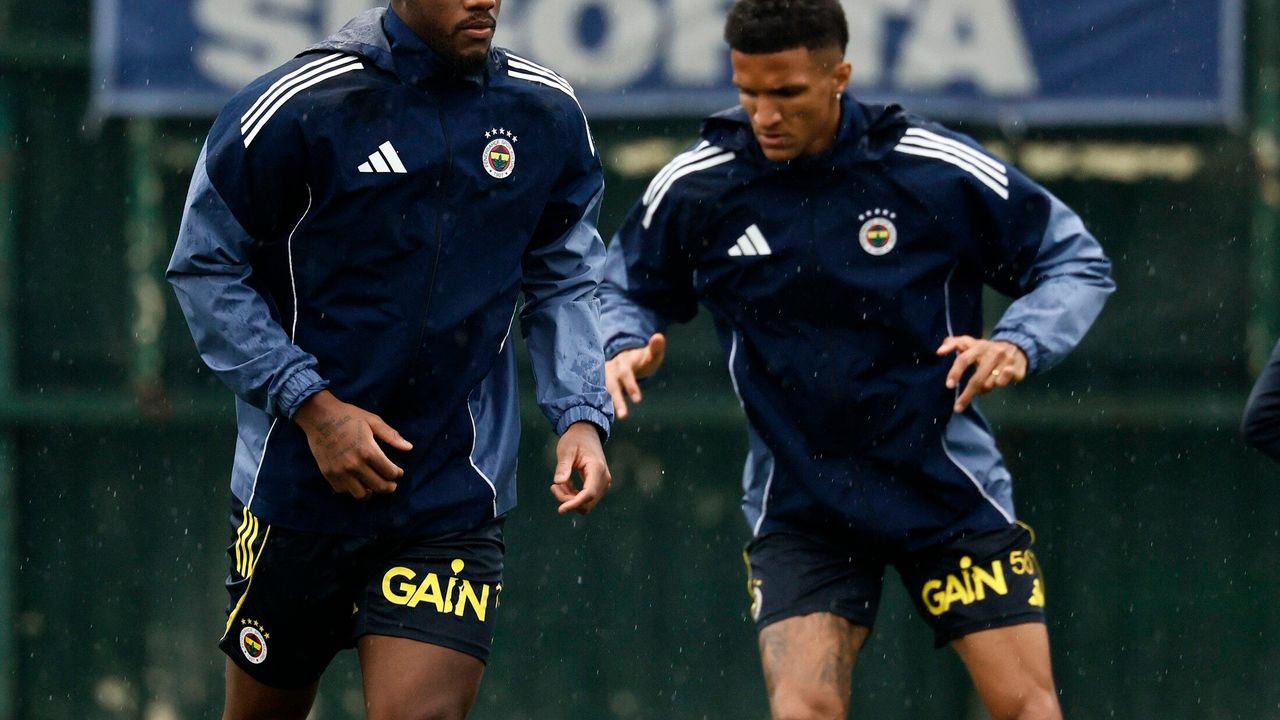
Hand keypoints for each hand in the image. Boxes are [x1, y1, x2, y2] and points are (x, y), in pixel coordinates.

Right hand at [293, 390, 412, 499]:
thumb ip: (391, 435)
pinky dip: (352, 489)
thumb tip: (409, 448)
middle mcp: (355, 465)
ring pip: (361, 494)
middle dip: (389, 487)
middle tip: (391, 485)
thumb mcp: (372, 421)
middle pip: (379, 486)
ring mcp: (340, 471)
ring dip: (371, 492)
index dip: (397, 474)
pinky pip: (343, 491)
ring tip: (374, 486)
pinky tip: (357, 482)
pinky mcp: (328, 474)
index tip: (398, 472)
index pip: (390, 472)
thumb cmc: (348, 416)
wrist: (319, 416)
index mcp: (368, 451)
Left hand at [549, 421, 611, 514]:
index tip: (560, 509)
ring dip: (570, 498)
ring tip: (558, 484)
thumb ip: (563, 466)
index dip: (574, 503)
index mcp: (597, 469)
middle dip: (568, 500)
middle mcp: (604, 479)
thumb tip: (558, 482)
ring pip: (586, 503)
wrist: (586, 434)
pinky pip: (586, 499)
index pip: (588, 493)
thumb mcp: (566, 450)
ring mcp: (603, 484)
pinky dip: (573, 496)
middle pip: (587, 502)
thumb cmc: (575, 440)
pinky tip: (565, 484)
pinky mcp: (599, 486)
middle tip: (554, 486)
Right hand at [605, 333, 666, 419]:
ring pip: (602, 392)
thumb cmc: (641, 359)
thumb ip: (655, 348)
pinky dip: (598, 405)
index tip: (638, 401)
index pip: (626, 373)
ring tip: (615, 420)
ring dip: (607, 405)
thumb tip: (658, 336)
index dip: (631, 386)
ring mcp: (603, 378)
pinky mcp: (598, 384)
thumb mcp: (649, 354)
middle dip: (617, 401)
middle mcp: (611, 369)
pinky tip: (599, 417)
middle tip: (624, 417)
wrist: (622, 358)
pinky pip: (596, 395)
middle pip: (612, 385)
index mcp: (624, 362)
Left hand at [936, 336, 1027, 412]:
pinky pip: (1002, 383)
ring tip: (982, 384)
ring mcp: (1005, 361)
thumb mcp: (969, 342)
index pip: (964, 360)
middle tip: (957, 407)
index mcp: (978, 347)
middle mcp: (992, 353)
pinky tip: (997, 381)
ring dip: (983, 389)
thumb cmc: (985, 348)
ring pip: (988, 384)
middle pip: (977, 379)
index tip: (949, 386)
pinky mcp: (1016, 369)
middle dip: (967, 395)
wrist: (1016, 346)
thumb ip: (952, 344)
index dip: (956, 372)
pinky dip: (997, 384)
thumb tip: (939, 352)